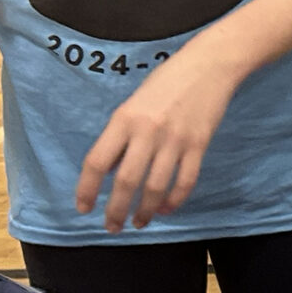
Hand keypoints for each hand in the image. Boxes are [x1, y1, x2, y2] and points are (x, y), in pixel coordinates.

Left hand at [74, 42, 244, 231]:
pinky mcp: (198, 145)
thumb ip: (121, 136)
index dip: (86, 189)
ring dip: (145, 211)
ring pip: (155, 187)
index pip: (97, 162)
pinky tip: (166, 209)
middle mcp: (147, 132)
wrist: (208, 65)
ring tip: (138, 222)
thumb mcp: (133, 104)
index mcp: (124, 119)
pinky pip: (184, 181)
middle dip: (115, 210)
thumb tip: (108, 171)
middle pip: (126, 181)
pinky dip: (174, 200)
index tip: (83, 208)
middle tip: (112, 227)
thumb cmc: (166, 82)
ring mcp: (175, 140)